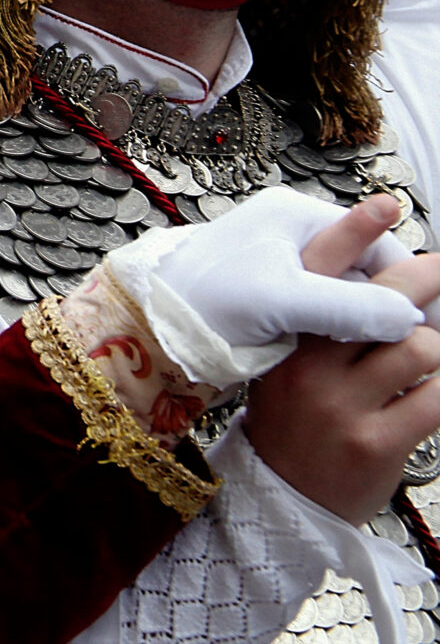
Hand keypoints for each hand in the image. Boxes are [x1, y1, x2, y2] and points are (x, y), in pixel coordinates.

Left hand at [124, 189, 423, 386]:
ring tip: (397, 357)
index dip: (416, 288)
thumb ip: (351, 306)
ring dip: (370, 322)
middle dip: (394, 306)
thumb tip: (412, 318)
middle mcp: (290, 233)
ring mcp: (278, 262)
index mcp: (295, 216)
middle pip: (366, 269)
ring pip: (346, 293)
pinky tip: (358, 360)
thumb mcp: (284, 301)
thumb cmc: (205, 300)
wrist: (147, 322)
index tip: (436, 327)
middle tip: (425, 347)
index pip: (380, 247)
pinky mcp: (268, 294)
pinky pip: (322, 310)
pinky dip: (343, 332)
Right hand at [245, 249, 439, 523]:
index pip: (315, 275)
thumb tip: (388, 289)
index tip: (385, 205)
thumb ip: (324, 332)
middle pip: (381, 303)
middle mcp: (310, 370)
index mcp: (285, 342)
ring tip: (438, 347)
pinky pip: (437, 400)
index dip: (352, 234)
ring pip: (418, 348)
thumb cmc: (293, 425)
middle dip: (429, 280)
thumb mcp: (286, 369)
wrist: (281, 499)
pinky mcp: (377, 444)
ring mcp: (343, 407)